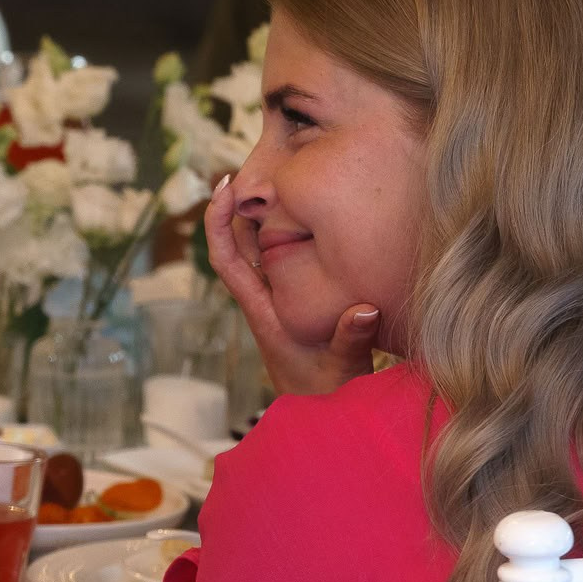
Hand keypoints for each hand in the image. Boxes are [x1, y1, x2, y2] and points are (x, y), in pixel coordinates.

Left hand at [202, 178, 379, 397]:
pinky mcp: (295, 302)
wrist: (322, 418)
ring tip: (280, 177)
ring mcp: (278, 301)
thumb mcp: (342, 368)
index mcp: (263, 312)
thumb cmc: (326, 394)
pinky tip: (310, 214)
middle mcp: (264, 301)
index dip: (218, 223)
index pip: (227, 260)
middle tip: (257, 163)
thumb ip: (351, 340)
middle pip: (239, 244)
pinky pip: (284, 259)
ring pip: (261, 249)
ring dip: (264, 215)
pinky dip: (288, 234)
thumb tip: (364, 310)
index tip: (224, 188)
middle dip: (241, 205)